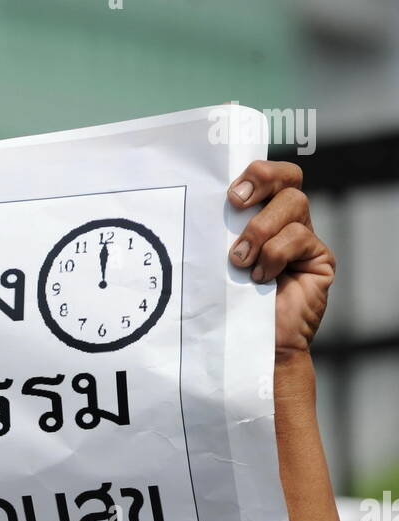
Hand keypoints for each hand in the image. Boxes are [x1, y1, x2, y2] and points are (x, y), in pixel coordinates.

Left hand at [227, 161, 334, 360]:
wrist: (252, 348)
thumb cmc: (229, 306)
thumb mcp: (219, 262)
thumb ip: (220, 234)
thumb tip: (200, 206)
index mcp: (262, 217)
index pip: (269, 176)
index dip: (256, 172)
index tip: (231, 193)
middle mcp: (287, 223)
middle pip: (288, 178)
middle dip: (262, 181)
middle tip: (236, 202)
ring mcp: (306, 240)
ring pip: (294, 204)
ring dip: (261, 229)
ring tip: (241, 261)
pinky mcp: (320, 259)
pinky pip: (301, 237)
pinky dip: (275, 255)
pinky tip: (261, 279)